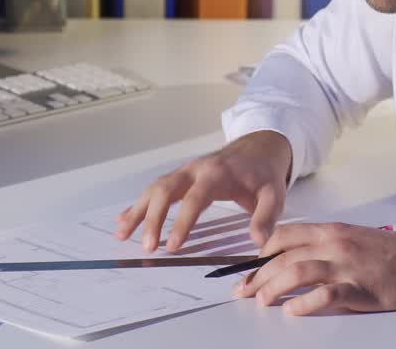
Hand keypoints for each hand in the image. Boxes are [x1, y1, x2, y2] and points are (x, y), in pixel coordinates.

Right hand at [114, 130, 292, 252]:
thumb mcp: (274, 194)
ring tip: (121, 234)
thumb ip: (266, 217)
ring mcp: (184, 172)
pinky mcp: (179, 177)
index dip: (182, 222)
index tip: (173, 246)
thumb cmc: (263, 174)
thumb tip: (257, 240)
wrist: (257, 149)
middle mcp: (194, 170)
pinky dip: (138, 204)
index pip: (195, 199)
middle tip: (146, 246)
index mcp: (216, 174)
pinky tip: (124, 219)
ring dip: (137, 211)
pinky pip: (154, 189)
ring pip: (154, 189)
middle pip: (166, 190)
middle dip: (153, 218)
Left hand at [234, 222, 395, 315]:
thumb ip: (325, 244)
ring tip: (261, 301)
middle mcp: (335, 244)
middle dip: (259, 274)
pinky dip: (305, 304)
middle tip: (244, 290)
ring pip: (298, 271)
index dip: (261, 251)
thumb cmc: (391, 253)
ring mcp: (347, 266)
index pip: (285, 235)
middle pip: (285, 256)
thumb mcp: (353, 237)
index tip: (249, 266)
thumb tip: (293, 257)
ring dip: (274, 287)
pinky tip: (292, 311)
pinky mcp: (360, 290)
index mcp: (332, 230)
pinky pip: (326, 296)